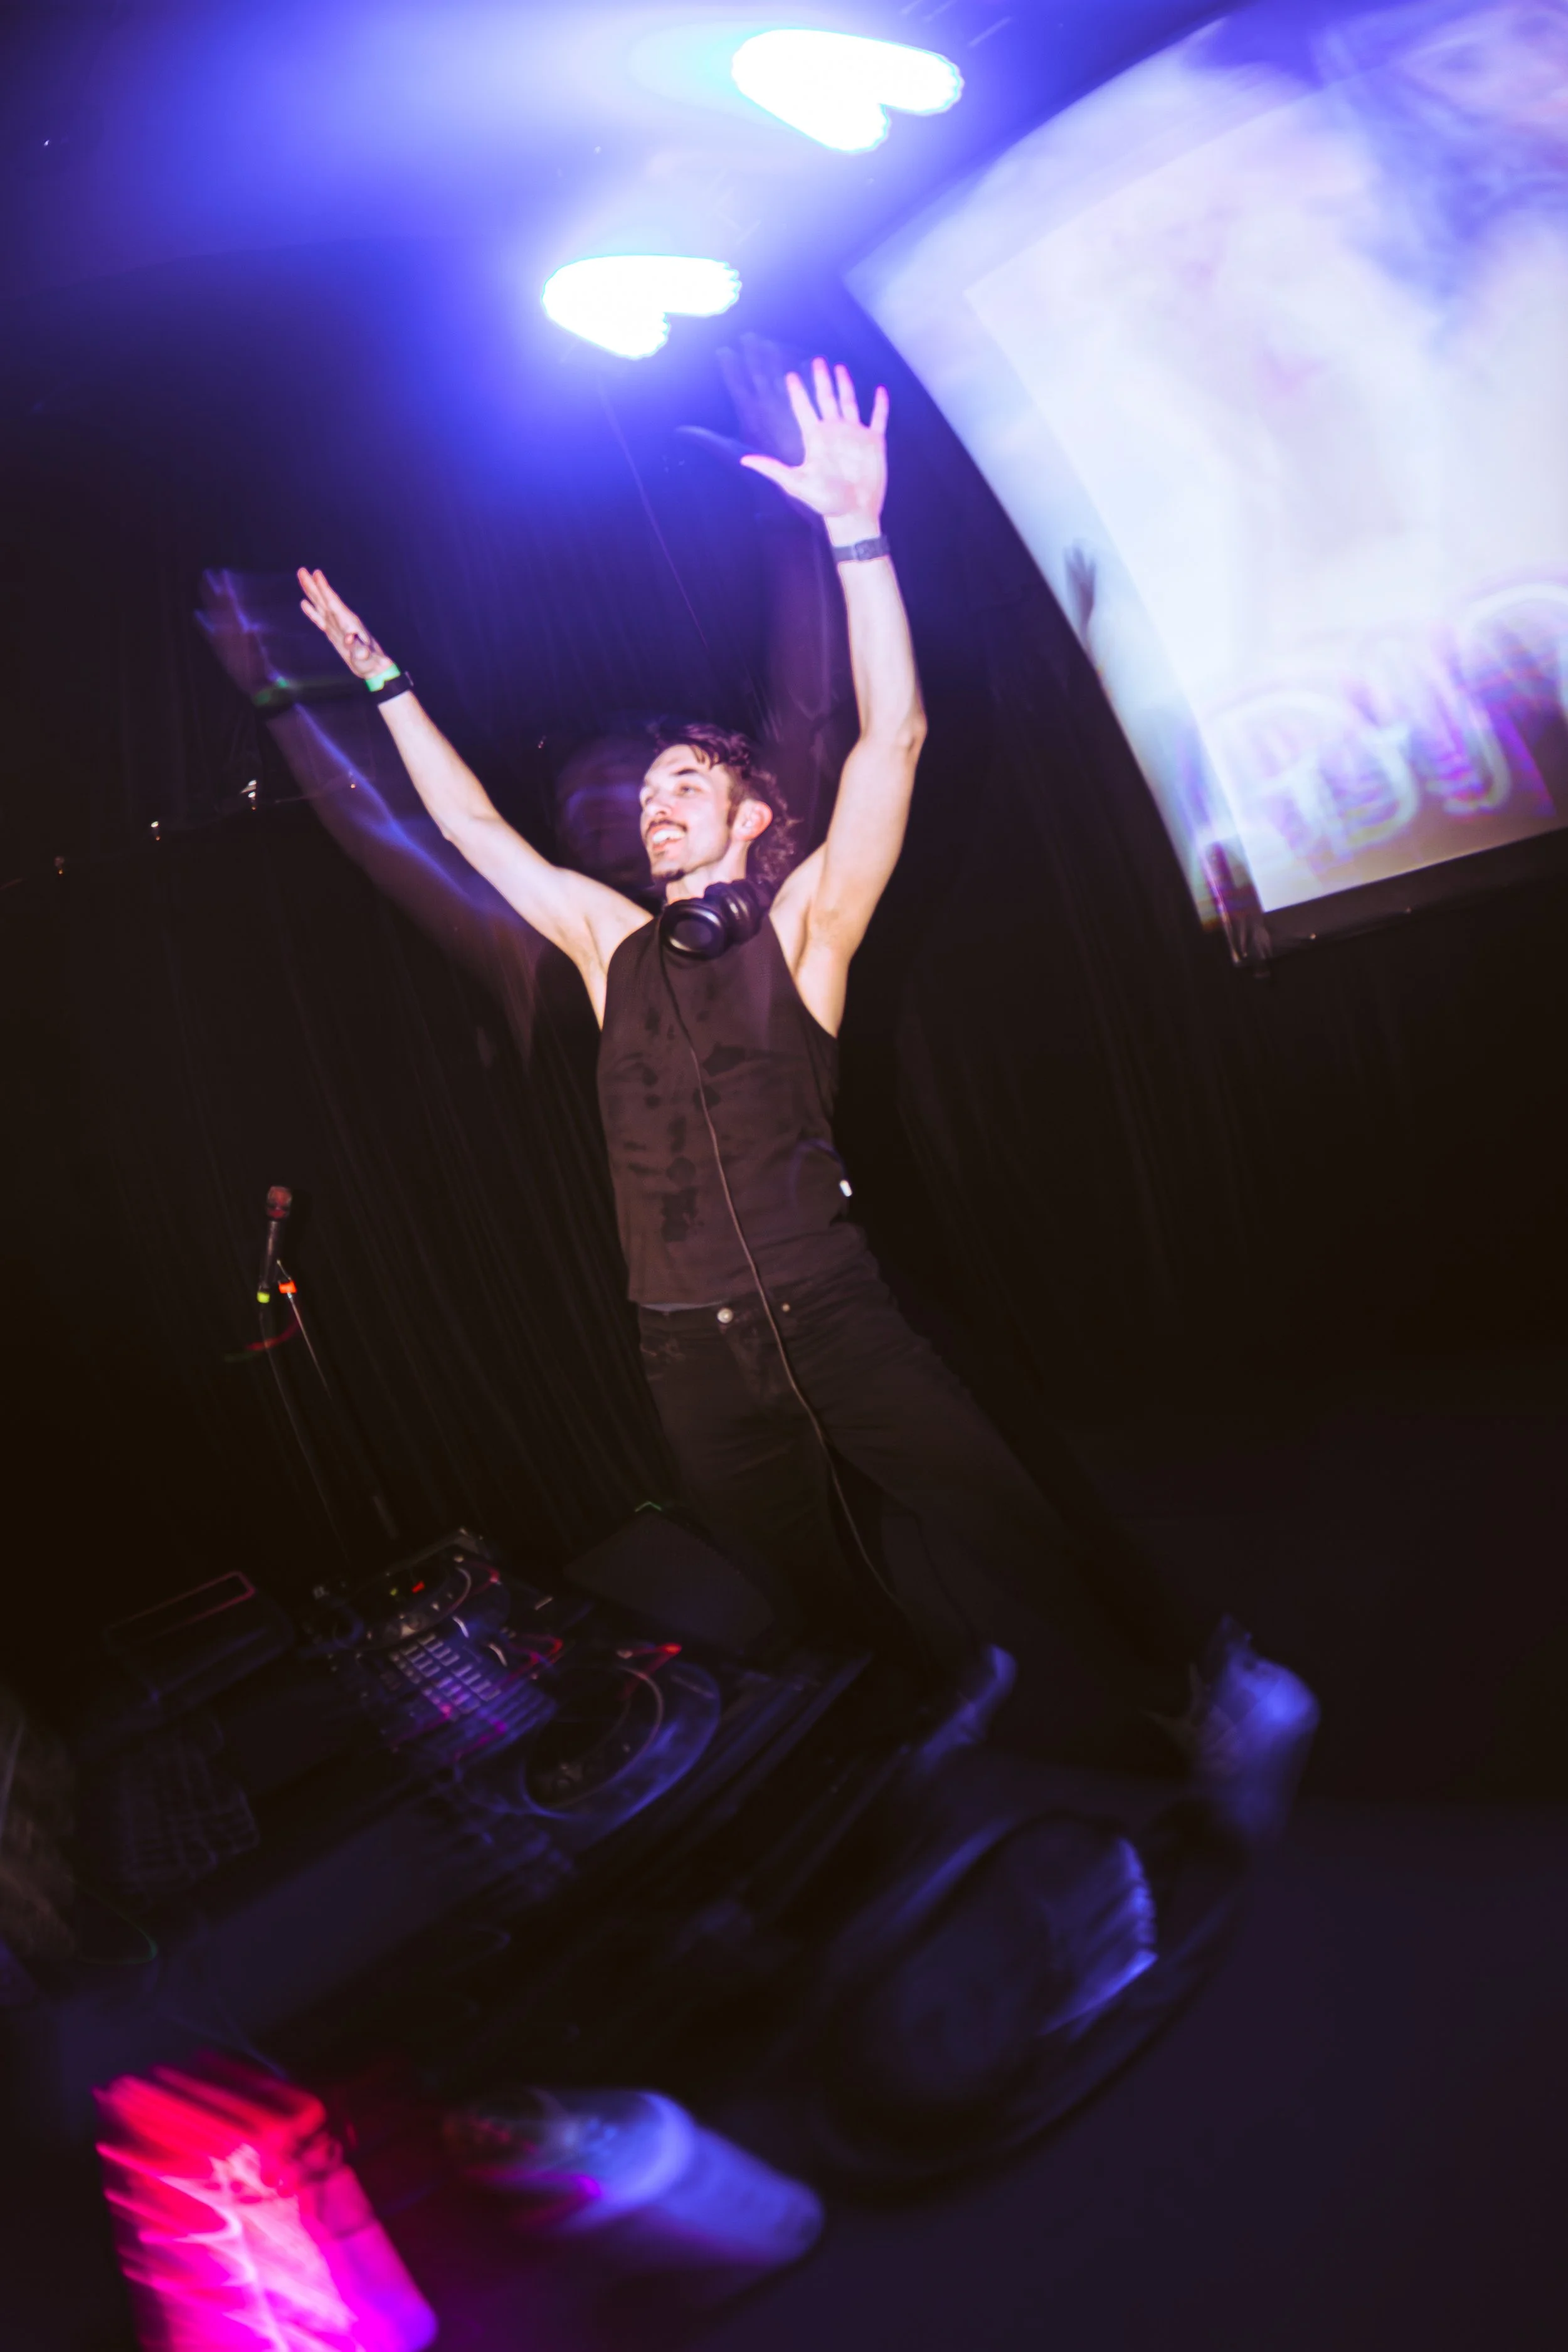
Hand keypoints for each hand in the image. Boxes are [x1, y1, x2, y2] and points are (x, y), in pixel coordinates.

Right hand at [296, 566, 390, 678]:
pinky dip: (311, 611)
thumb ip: (359, 648)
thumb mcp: (366, 657)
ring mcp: (337, 626)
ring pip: (321, 606)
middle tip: (302, 570)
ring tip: (302, 578)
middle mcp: (342, 621)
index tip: (317, 574)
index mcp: (349, 622)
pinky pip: (320, 619)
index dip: (325, 589)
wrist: (374, 668)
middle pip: (325, 600)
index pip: (334, 603)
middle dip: (314, 586)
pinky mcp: (333, 633)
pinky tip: (304, 603)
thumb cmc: (372, 663)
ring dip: (311, 593)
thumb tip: (349, 639)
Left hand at [740, 360, 887, 532]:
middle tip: (817, 360)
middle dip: (821, 380)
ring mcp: (854, 435)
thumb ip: (772, 469)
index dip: (797, 392)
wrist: (853, 514)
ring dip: (845, 385)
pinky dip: (880, 405)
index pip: (804, 409)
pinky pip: (878, 418)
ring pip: (849, 403)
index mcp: (815, 439)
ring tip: (840, 367)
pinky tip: (880, 390)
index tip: (790, 375)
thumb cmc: (825, 502)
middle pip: (826, 399)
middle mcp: (834, 432)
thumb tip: (744, 460)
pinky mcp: (874, 442)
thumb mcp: (795, 483)